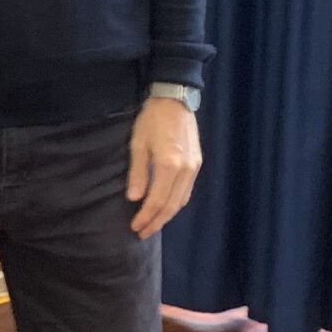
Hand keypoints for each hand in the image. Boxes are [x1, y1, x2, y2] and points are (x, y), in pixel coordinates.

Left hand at [126, 96, 201, 238]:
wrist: (175, 99)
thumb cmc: (151, 120)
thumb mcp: (137, 144)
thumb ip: (137, 173)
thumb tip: (134, 198)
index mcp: (169, 165)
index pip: (157, 201)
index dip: (146, 217)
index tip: (135, 227)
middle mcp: (185, 170)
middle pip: (171, 206)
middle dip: (156, 222)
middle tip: (142, 233)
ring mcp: (194, 167)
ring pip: (181, 200)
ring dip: (167, 215)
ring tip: (152, 224)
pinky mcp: (197, 163)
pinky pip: (187, 191)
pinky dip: (176, 203)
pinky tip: (166, 207)